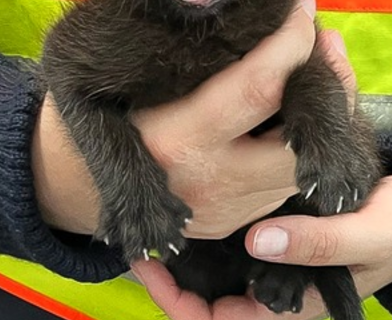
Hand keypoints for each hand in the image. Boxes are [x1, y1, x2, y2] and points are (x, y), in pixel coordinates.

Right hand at [32, 3, 338, 238]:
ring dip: (315, 118)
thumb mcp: (119, 63)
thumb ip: (171, 30)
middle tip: (322, 40)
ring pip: (300, 166)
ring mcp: (222, 212)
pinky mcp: (231, 226)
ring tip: (309, 69)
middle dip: (323, 85)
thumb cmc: (95, 107)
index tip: (303, 7)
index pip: (261, 87)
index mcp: (177, 137)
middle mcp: (207, 181)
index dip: (292, 42)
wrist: (68, 184)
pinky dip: (294, 149)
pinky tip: (286, 113)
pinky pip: (282, 188)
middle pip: (299, 137)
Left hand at [131, 175, 391, 319]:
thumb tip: (258, 241)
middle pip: (205, 293)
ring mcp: (274, 259)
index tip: (147, 263)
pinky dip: (213, 212)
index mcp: (288, 304)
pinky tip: (195, 178)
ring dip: (190, 238)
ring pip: (216, 260)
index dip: (175, 303)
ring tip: (157, 200)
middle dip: (172, 268)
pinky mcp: (280, 230)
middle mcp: (272, 286)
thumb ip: (318, 242)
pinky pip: (234, 230)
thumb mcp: (366, 234)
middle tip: (142, 225)